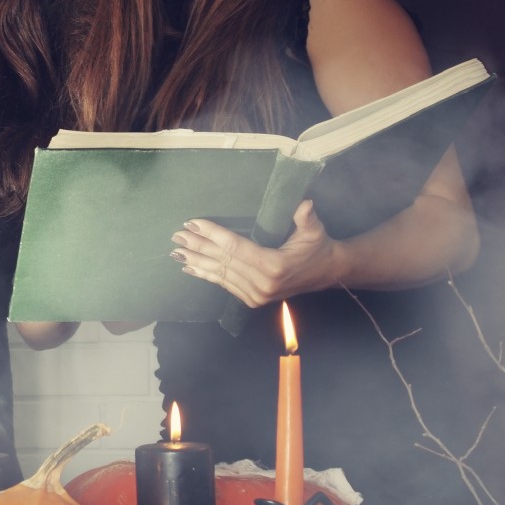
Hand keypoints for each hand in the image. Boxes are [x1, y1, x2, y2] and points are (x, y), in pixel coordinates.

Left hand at [170, 201, 340, 306]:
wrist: (327, 273)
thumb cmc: (318, 247)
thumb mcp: (315, 230)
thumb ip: (306, 217)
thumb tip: (304, 204)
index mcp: (274, 265)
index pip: (235, 246)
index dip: (212, 234)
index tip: (193, 223)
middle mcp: (262, 284)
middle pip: (223, 260)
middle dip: (198, 246)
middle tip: (176, 235)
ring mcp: (256, 295)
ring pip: (220, 274)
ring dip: (196, 261)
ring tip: (176, 251)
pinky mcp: (253, 300)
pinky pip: (224, 284)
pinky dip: (206, 275)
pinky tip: (190, 267)